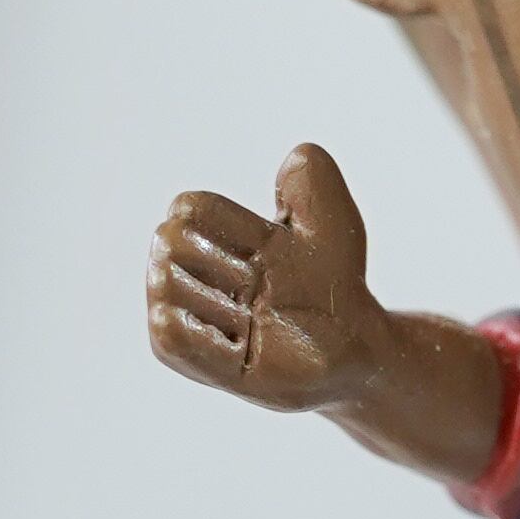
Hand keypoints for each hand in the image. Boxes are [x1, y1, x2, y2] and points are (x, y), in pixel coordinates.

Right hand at [147, 143, 385, 412]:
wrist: (354, 346)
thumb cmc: (334, 284)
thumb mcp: (332, 224)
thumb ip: (315, 182)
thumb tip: (297, 156)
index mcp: (215, 235)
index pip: (188, 207)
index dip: (229, 226)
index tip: (267, 250)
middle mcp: (194, 273)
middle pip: (168, 241)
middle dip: (224, 262)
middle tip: (260, 288)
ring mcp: (192, 319)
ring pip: (165, 286)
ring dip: (222, 303)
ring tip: (254, 322)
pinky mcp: (195, 362)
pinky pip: (168, 335)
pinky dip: (202, 333)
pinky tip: (241, 341)